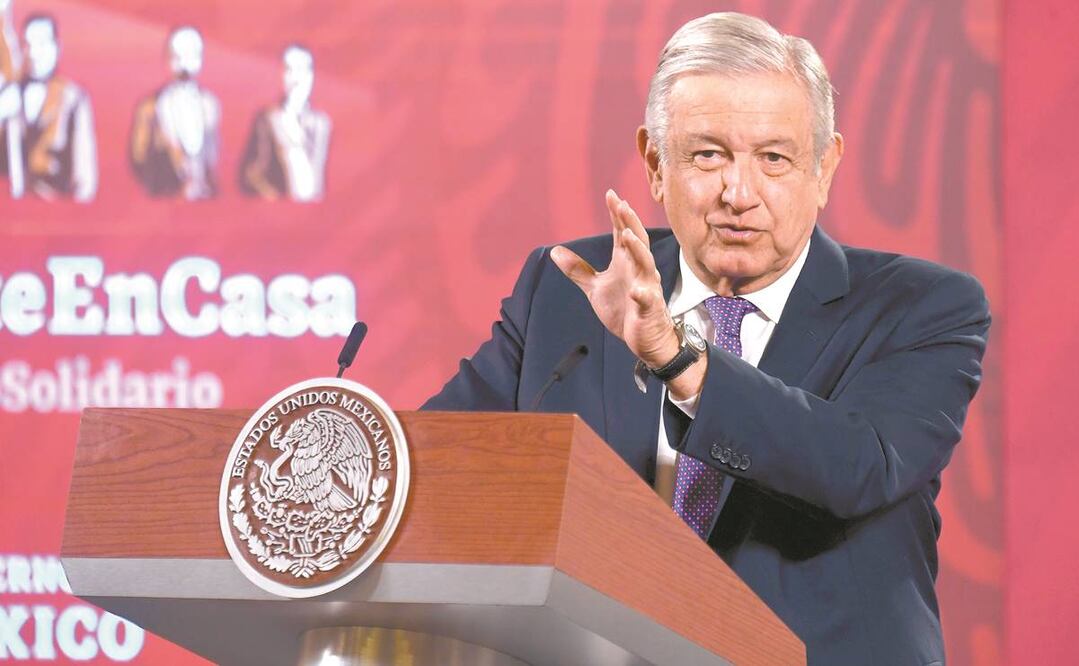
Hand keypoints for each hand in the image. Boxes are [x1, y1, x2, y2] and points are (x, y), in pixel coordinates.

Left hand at [550, 190, 679, 366]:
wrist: (646, 338)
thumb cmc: (624, 309)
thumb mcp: (595, 288)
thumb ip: (578, 270)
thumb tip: (554, 251)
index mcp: (626, 262)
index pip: (622, 232)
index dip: (617, 214)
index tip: (610, 194)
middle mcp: (639, 270)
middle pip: (636, 241)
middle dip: (629, 222)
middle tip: (621, 204)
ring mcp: (646, 287)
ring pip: (646, 264)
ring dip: (638, 250)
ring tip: (627, 235)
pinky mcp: (648, 308)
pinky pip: (646, 300)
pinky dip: (642, 294)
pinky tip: (636, 291)